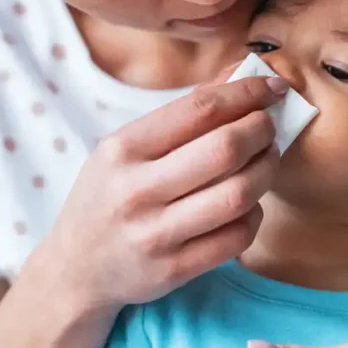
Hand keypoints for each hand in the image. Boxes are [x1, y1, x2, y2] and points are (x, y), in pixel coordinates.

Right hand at [27, 67, 286, 313]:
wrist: (76, 268)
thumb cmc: (107, 197)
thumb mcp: (123, 150)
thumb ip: (178, 117)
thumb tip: (239, 77)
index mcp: (122, 150)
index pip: (199, 110)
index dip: (246, 94)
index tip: (272, 88)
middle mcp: (135, 191)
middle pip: (225, 150)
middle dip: (262, 131)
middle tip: (270, 127)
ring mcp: (154, 234)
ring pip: (238, 195)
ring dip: (266, 172)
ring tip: (266, 161)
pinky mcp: (173, 270)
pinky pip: (236, 237)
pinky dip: (254, 215)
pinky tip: (248, 205)